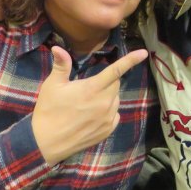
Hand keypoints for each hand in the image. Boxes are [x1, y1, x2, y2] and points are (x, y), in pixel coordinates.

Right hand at [31, 46, 147, 165]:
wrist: (46, 143)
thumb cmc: (48, 110)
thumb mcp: (52, 85)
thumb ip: (61, 65)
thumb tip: (57, 47)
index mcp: (92, 89)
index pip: (116, 71)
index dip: (131, 60)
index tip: (144, 53)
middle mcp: (105, 103)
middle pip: (115, 84)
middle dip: (106, 81)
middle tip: (89, 86)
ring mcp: (108, 118)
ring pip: (115, 99)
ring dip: (107, 96)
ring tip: (87, 103)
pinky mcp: (108, 130)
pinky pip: (115, 114)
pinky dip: (108, 110)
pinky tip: (92, 115)